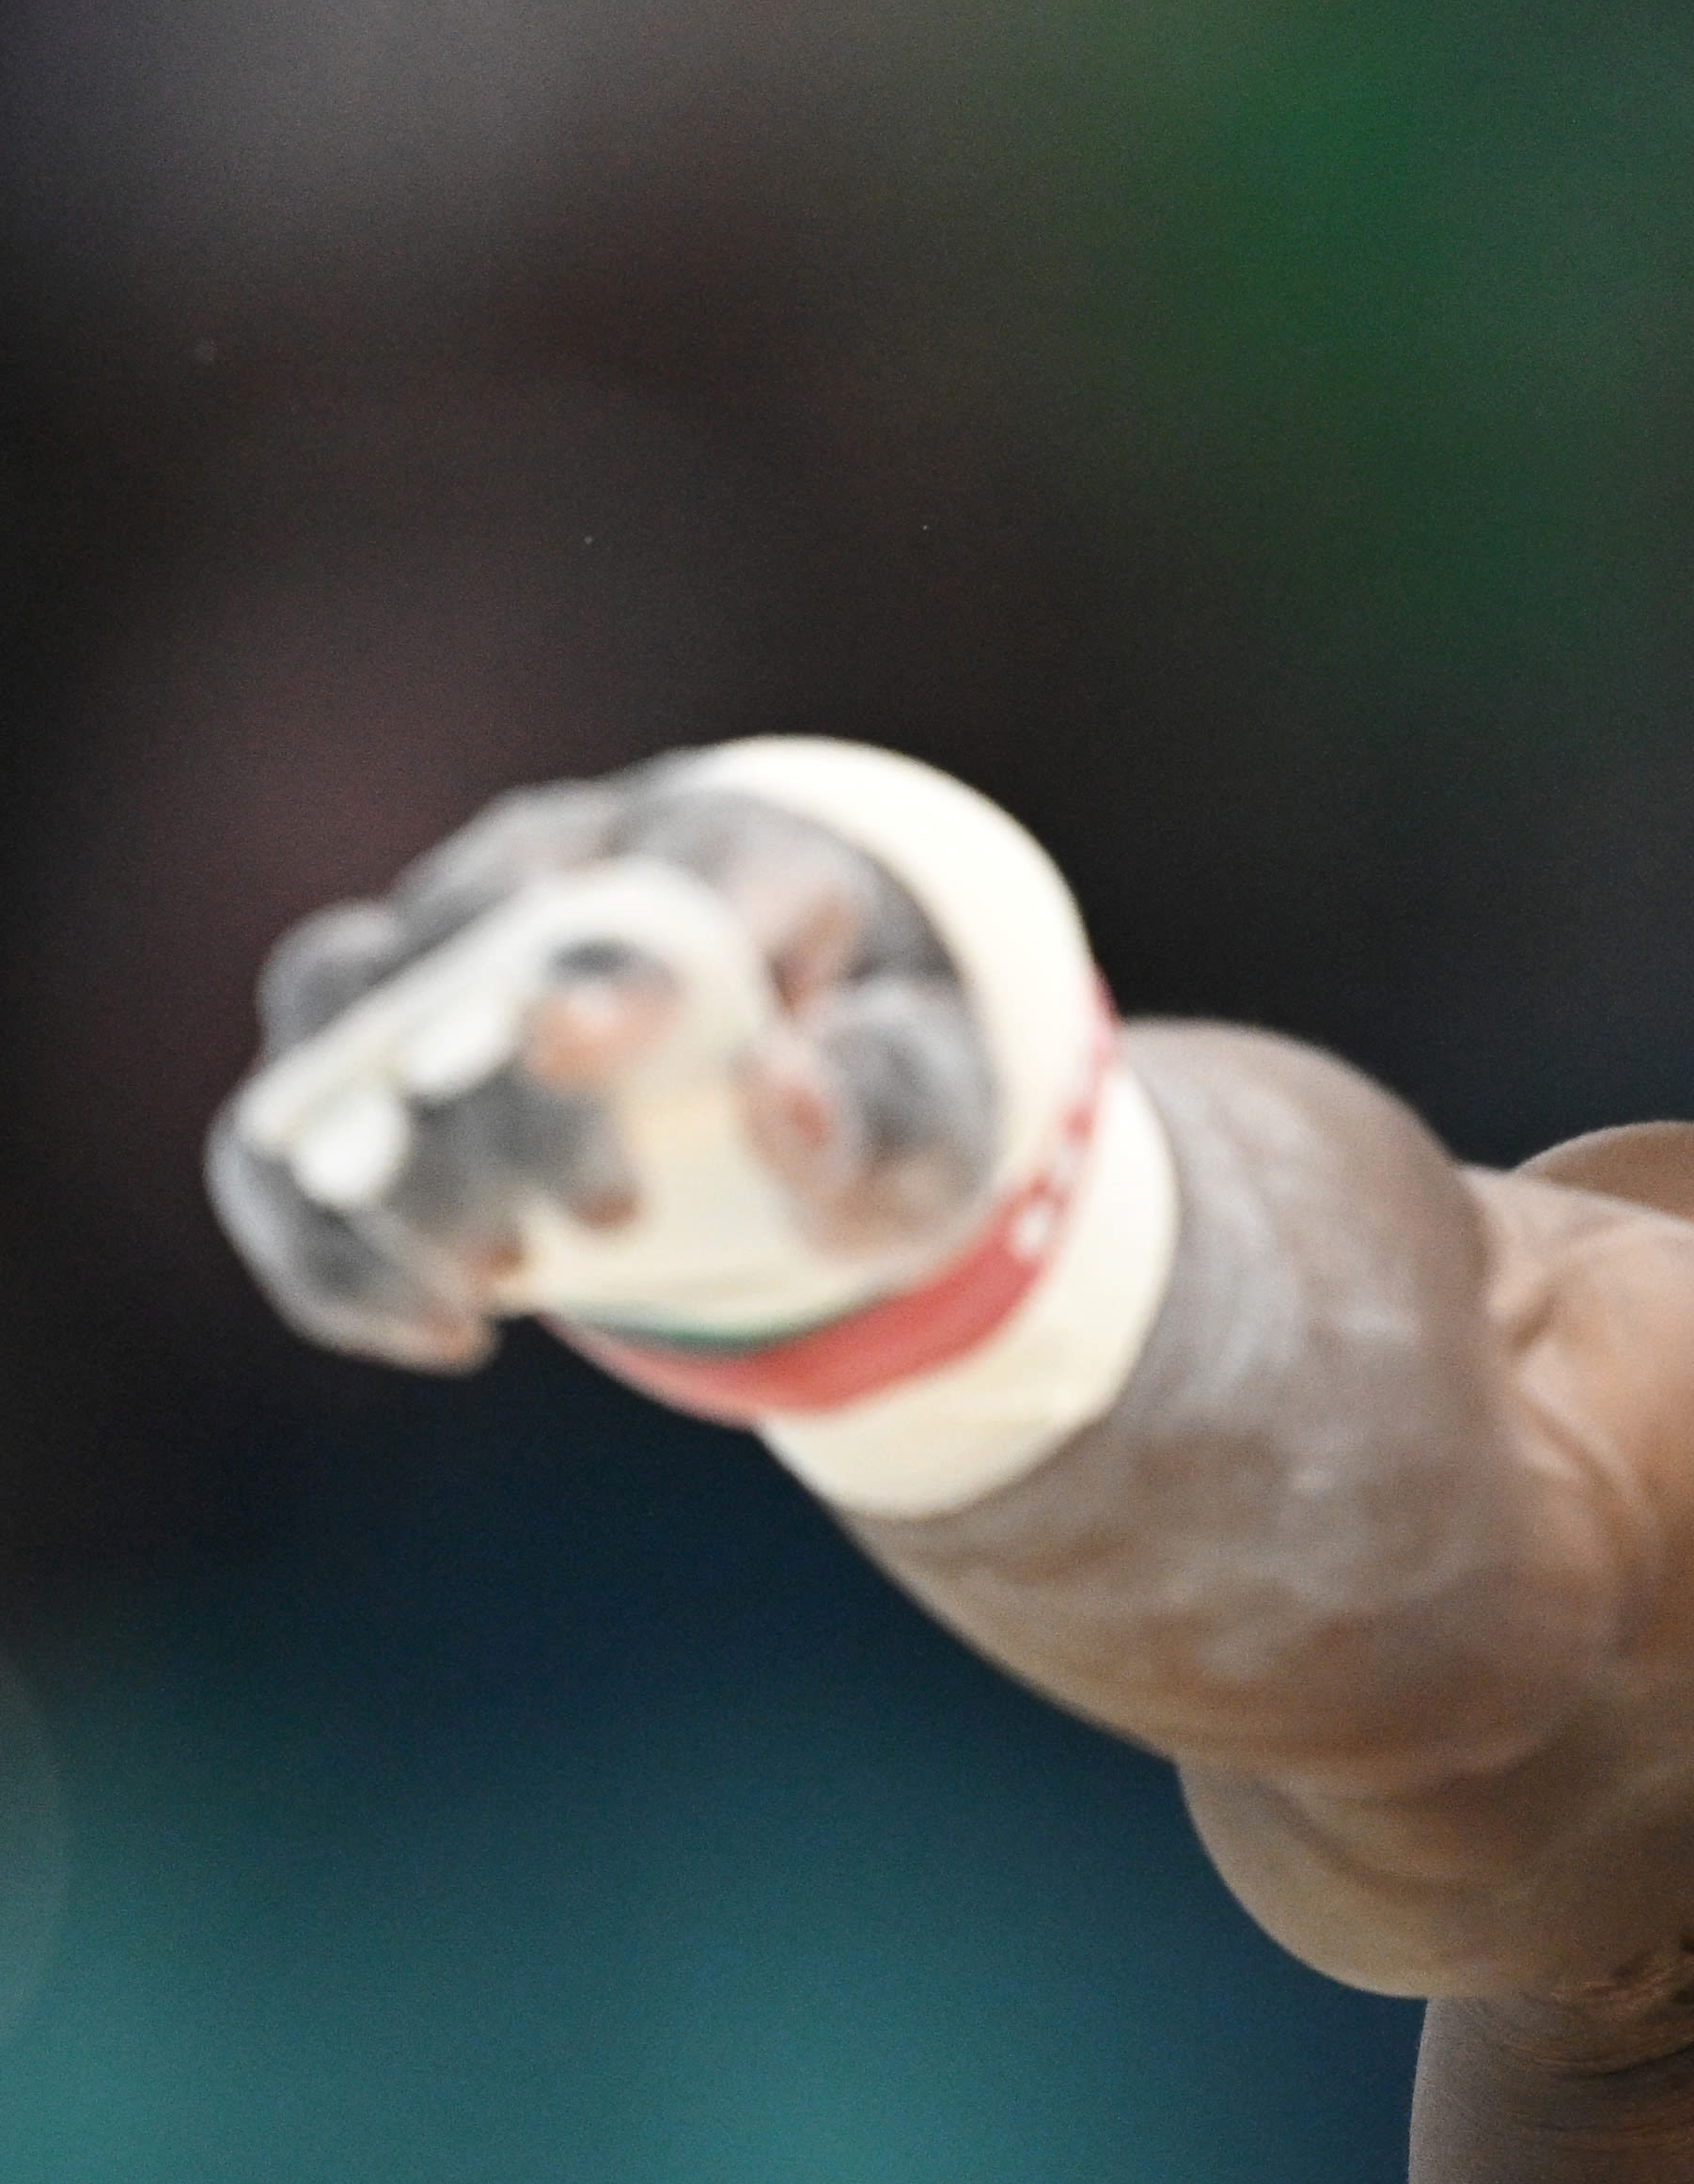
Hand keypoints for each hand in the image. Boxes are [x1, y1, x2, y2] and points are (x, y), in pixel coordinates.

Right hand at [207, 760, 1004, 1371]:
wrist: (798, 1071)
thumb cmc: (869, 1072)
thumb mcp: (930, 1104)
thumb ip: (878, 1100)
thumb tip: (777, 1088)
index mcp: (723, 849)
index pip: (656, 880)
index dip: (606, 967)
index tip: (573, 1047)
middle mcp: (549, 867)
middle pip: (465, 948)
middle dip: (509, 1100)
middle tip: (609, 1220)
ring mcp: (431, 953)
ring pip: (334, 1015)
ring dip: (390, 1170)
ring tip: (497, 1286)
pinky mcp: (352, 1061)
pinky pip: (273, 1137)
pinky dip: (327, 1249)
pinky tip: (445, 1335)